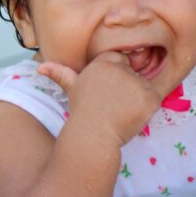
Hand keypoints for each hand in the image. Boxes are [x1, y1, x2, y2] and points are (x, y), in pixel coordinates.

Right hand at [37, 52, 161, 144]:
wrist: (92, 137)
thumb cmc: (82, 113)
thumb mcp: (72, 89)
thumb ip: (61, 74)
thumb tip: (40, 66)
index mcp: (104, 62)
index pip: (121, 60)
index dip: (117, 78)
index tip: (109, 93)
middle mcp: (121, 68)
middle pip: (134, 74)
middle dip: (128, 89)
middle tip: (114, 105)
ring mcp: (137, 83)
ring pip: (145, 87)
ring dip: (138, 99)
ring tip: (121, 112)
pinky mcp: (150, 97)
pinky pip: (155, 99)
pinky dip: (148, 109)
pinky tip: (133, 116)